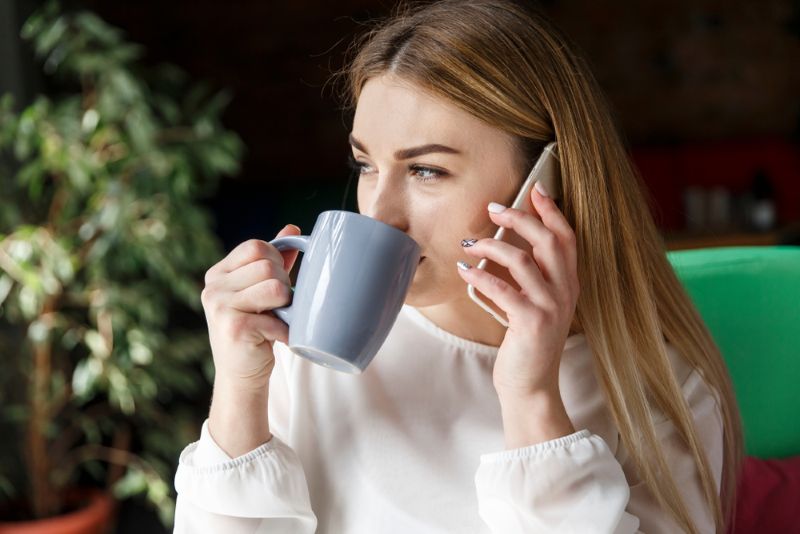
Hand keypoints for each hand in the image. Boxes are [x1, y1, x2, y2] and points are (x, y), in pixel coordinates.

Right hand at [201, 225, 301, 387]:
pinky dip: (285, 331)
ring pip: (275, 287)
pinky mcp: (234, 327)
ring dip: (286, 306)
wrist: (241, 375)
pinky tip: (276, 338)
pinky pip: (276, 317)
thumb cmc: (255, 330)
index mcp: (218, 273)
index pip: (256, 246)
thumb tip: (292, 229)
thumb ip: (275, 260)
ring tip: (277, 319)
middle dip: (284, 286)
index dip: (276, 261)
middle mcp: (213, 287)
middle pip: (268, 265)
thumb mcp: (261, 290)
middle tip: (278, 307)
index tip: (276, 281)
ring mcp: (220, 307)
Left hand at [457, 182, 578, 398]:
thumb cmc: (526, 343)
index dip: (552, 211)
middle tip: (493, 208)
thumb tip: (502, 244)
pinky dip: (480, 275)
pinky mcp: (531, 323)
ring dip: (492, 245)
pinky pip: (503, 289)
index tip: (536, 189)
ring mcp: (551, 307)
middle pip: (547, 241)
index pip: (567, 238)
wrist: (531, 386)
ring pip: (523, 260)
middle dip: (519, 218)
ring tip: (470, 243)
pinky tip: (464, 270)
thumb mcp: (534, 306)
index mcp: (568, 284)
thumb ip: (528, 279)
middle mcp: (565, 292)